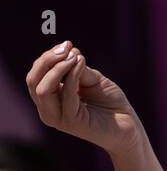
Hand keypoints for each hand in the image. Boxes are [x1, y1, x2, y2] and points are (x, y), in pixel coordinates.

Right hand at [25, 41, 140, 155]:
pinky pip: (66, 94)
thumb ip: (78, 70)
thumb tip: (68, 53)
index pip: (36, 75)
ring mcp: (57, 117)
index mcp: (49, 99)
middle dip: (47, 60)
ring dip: (58, 67)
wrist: (128, 126)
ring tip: (75, 55)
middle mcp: (48, 109)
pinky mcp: (71, 122)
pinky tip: (82, 63)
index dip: (47, 58)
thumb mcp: (92, 80)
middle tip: (67, 46)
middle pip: (33, 80)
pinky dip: (72, 75)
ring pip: (42, 89)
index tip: (67, 44)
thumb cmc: (110, 103)